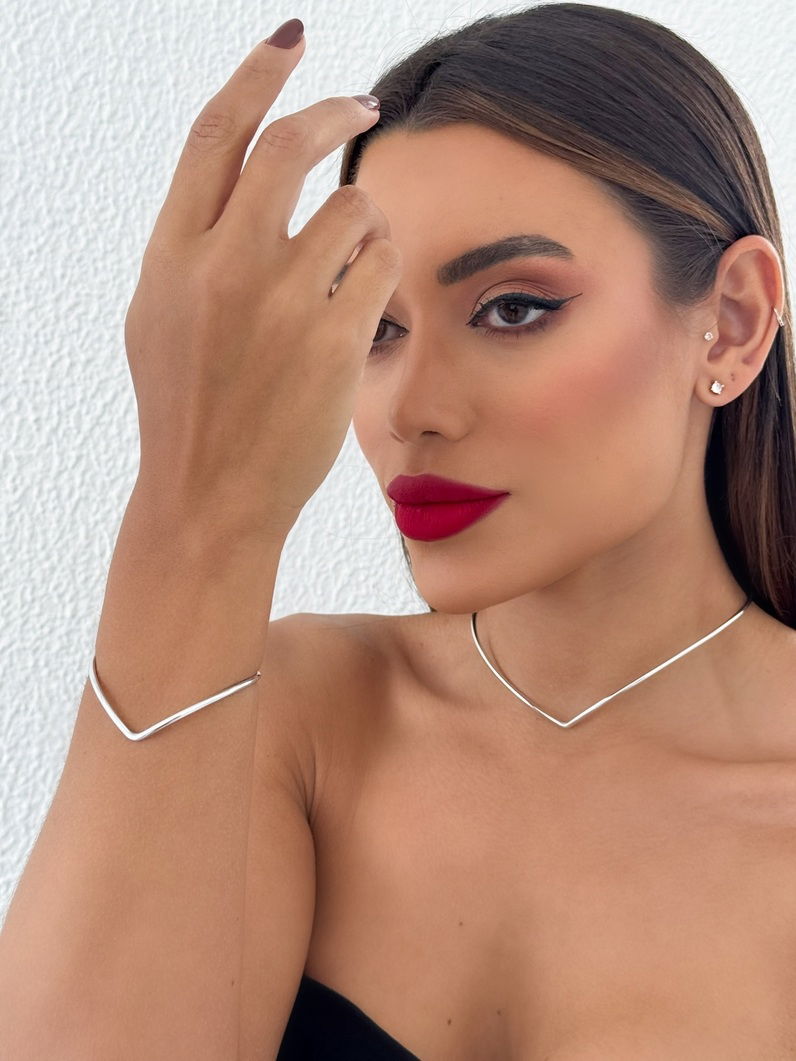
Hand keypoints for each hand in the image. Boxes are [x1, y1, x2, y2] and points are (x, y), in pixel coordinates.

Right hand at [124, 30, 400, 540]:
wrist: (209, 498)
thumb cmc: (188, 411)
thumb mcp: (160, 319)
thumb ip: (193, 249)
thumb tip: (238, 184)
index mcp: (171, 257)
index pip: (216, 135)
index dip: (257, 75)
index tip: (290, 44)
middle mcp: (222, 269)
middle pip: (289, 147)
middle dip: (334, 110)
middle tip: (361, 103)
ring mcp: (280, 305)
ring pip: (352, 207)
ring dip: (365, 218)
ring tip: (355, 257)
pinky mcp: (333, 343)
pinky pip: (381, 267)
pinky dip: (381, 271)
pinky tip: (365, 302)